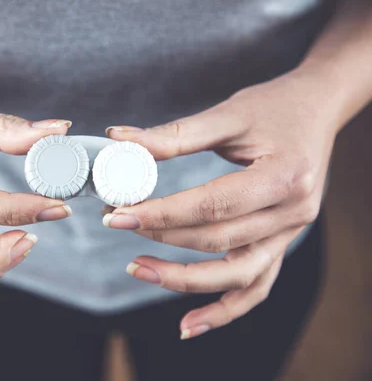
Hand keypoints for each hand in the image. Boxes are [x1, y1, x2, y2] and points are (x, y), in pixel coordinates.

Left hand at [104, 70, 337, 338]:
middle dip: (161, 236)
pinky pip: (255, 287)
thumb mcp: (227, 114)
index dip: (162, 212)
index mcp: (284, 177)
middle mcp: (293, 213)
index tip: (118, 212)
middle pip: (218, 239)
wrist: (317, 108)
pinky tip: (187, 324)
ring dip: (184, 280)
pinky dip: (223, 309)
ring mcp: (290, 234)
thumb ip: (174, 135)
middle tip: (114, 223)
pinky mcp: (281, 243)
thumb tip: (118, 139)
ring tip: (137, 269)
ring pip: (236, 274)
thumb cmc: (275, 106)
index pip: (212, 205)